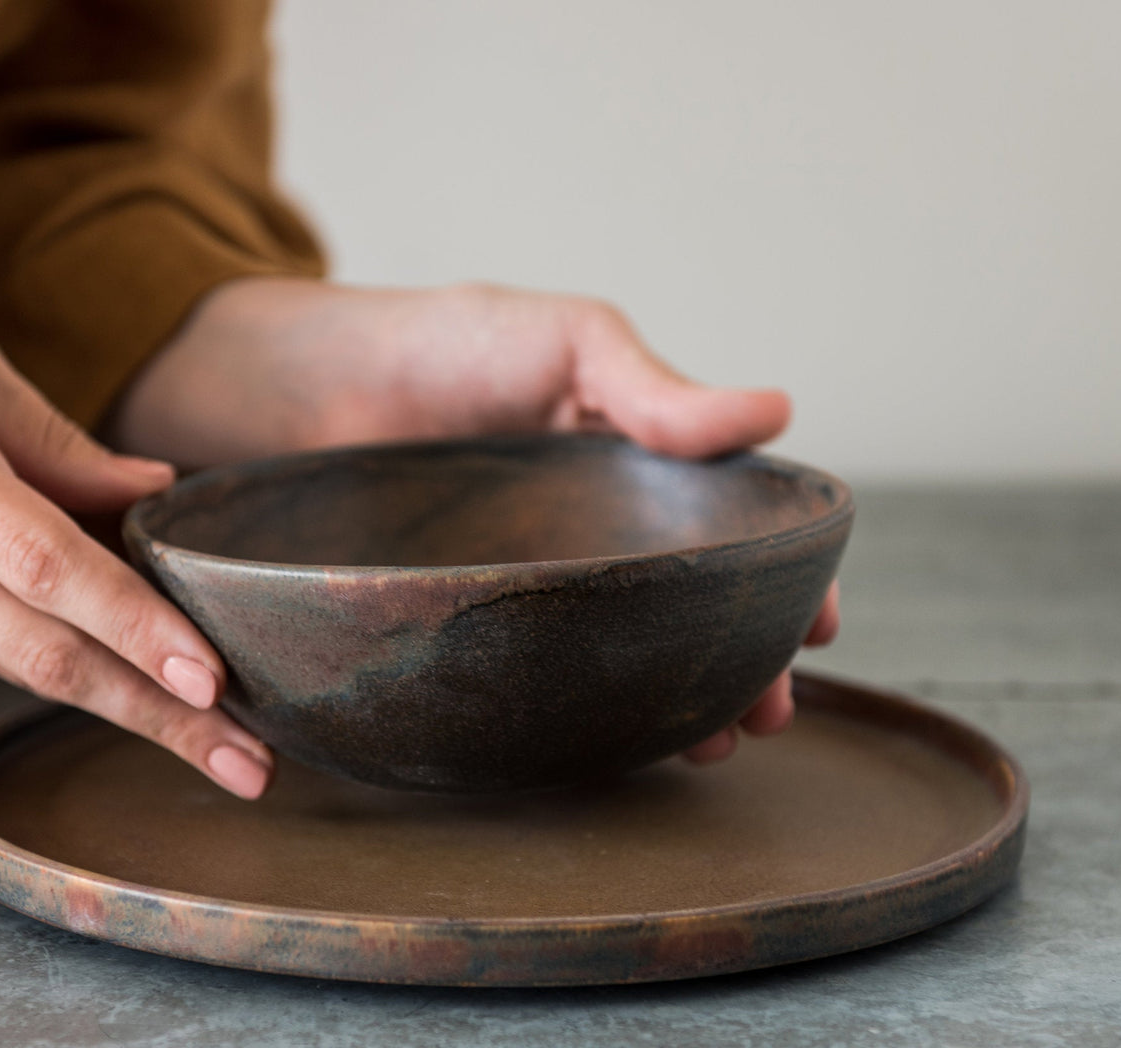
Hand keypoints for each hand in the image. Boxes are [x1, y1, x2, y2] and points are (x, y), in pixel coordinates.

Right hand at [0, 271, 271, 798]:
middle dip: (158, 717)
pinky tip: (135, 693)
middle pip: (52, 654)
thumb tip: (151, 487)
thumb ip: (49, 433)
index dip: (134, 624)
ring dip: (127, 715)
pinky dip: (70, 676)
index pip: (50, 565)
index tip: (211, 676)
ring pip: (27, 671)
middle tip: (250, 766)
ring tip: (214, 752)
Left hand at [108, 276, 840, 760]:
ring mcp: (527, 585)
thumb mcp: (563, 342)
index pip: (727, 533)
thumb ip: (655, 389)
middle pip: (687, 612)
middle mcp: (586, 535)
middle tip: (764, 716)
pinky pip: (535, 676)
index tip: (815, 629)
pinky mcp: (466, 624)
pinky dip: (581, 711)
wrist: (306, 385)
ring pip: (621, 657)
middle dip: (739, 665)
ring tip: (704, 745)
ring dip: (673, 704)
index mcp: (627, 468)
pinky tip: (607, 741)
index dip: (780, 581)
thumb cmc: (441, 343)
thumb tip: (777, 412)